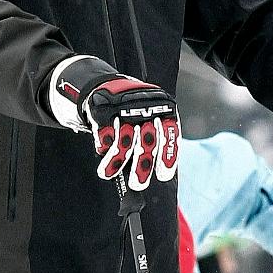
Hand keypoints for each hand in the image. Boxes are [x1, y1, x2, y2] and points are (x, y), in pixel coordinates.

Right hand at [48, 57, 179, 190]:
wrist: (109, 87)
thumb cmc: (136, 114)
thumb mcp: (153, 121)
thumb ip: (158, 143)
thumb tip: (158, 175)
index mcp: (163, 111)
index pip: (170, 135)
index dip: (168, 157)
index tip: (162, 175)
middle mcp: (146, 110)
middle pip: (146, 143)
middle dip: (141, 168)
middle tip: (137, 184)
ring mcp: (124, 110)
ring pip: (123, 142)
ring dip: (115, 162)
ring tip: (107, 173)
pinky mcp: (103, 111)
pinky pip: (104, 136)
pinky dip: (102, 146)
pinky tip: (102, 149)